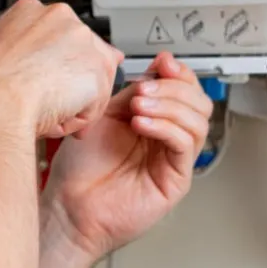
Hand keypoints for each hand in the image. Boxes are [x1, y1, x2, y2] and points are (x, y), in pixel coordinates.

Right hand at [0, 0, 122, 139]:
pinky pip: (95, 102)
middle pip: (80, 52)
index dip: (52, 61)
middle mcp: (61, 18)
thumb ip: (12, 43)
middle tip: (48, 101)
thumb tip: (21, 54)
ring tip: (45, 113)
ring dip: (72, 102)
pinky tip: (55, 119)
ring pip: (90, 78)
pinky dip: (78, 118)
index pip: (57, 32)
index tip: (42, 77)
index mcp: (31, 10)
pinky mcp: (97, 68)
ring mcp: (82, 40)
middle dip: (69, 80)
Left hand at [41, 51, 212, 258]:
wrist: (67, 206)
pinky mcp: (175, 180)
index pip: (185, 90)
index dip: (179, 73)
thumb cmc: (79, 168)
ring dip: (169, 105)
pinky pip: (184, 145)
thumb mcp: (104, 114)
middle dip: (175, 87)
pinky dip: (165, 127)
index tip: (163, 62)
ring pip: (197, 122)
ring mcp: (173, 160)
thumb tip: (155, 66)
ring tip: (138, 106)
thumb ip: (131, 92)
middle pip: (199, 103)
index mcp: (155, 120)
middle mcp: (167, 139)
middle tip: (145, 87)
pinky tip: (141, 124)